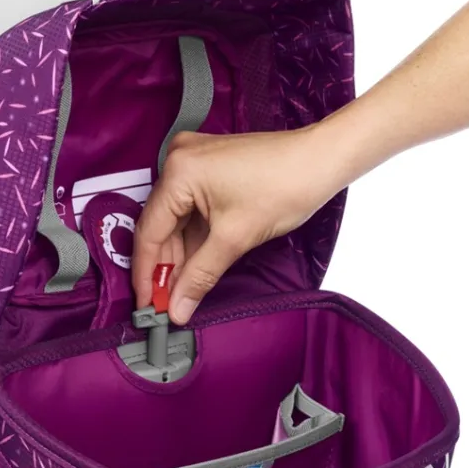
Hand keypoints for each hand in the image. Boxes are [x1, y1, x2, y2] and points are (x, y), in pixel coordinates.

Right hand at [132, 125, 348, 324]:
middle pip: (160, 225)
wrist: (322, 160)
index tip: (147, 302)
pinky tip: (195, 265)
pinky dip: (193, 237)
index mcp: (178, 172)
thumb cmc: (287, 185)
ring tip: (181, 290)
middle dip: (165, 266)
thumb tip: (177, 307)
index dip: (146, 273)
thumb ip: (200, 276)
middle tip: (165, 302)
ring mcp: (193, 162)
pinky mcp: (208, 168)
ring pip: (176, 220)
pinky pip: (190, 209)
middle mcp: (178, 160)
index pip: (150, 231)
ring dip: (179, 255)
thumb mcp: (235, 238)